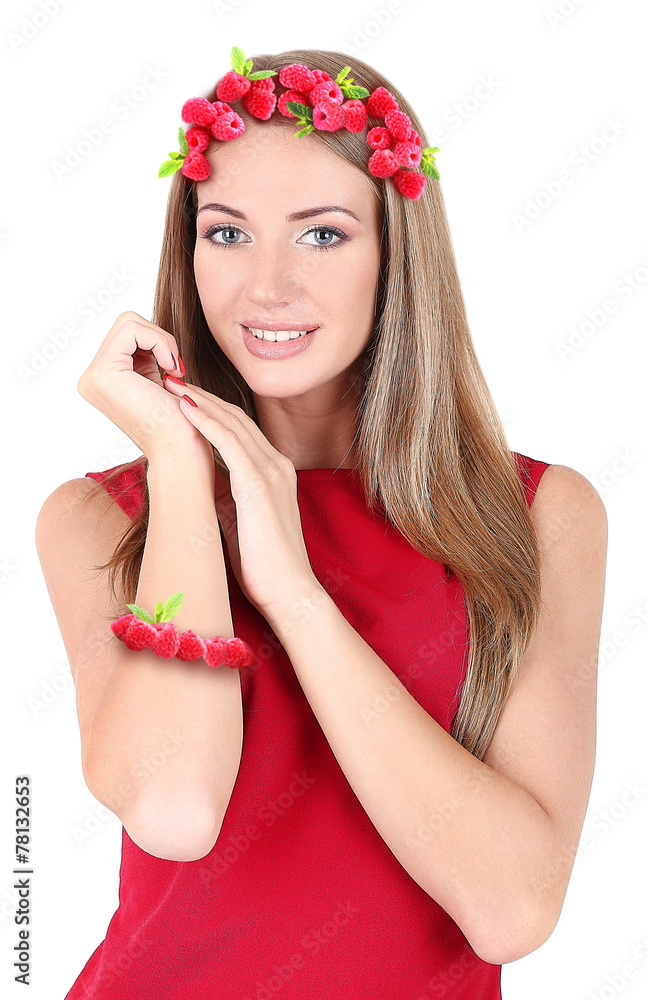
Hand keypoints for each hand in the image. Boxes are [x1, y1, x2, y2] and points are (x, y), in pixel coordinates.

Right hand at [77, 310, 211, 463]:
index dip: (157, 341)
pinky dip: (160, 342)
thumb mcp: (157, 379)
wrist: (180, 449)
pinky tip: (171, 370)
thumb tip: (144, 328)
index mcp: (101, 380)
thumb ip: (145, 355)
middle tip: (176, 370)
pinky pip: (133, 330)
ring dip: (162, 341)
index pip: (126, 332)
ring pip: (129, 321)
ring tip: (174, 371)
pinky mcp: (104, 373)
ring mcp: (93, 377)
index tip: (176, 370)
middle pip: (126, 322)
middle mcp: (90, 378)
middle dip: (159, 339)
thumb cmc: (179, 423)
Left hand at [162, 378, 317, 617]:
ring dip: (200, 400)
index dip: (211, 410)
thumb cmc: (265, 566)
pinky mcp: (259, 484)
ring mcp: (271, 472)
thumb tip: (202, 482)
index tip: (183, 397)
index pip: (240, 430)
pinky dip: (206, 421)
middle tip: (172, 376)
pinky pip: (230, 442)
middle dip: (203, 395)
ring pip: (232, 423)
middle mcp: (276, 464)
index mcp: (273, 472)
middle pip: (236, 418)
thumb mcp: (241, 520)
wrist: (290, 593)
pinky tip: (185, 407)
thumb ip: (227, 495)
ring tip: (172, 382)